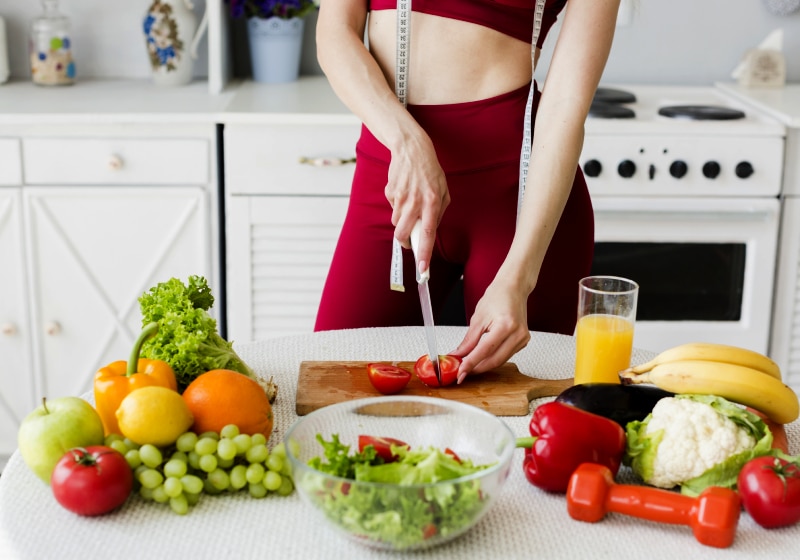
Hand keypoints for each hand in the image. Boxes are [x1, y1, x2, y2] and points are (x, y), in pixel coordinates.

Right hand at [384, 134, 449, 273]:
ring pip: (396, 222)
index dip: (425, 253)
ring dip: (402, 221)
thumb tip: (430, 231)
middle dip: (404, 241)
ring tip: (410, 205)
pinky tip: (404, 191)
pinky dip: (398, 205)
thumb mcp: (444, 190)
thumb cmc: (431, 171)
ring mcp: (400, 197)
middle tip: (408, 241)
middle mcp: (415, 201)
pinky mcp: (389, 192)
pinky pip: (392, 208)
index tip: (422, 269)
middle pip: (403, 233)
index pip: (428, 233)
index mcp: (432, 202)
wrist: (411, 149)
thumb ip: (439, 212)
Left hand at [453, 279, 531, 381]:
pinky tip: (483, 358)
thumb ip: (469, 340)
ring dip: (484, 365)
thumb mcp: (478, 318)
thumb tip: (459, 355)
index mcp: (506, 325)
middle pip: (495, 360)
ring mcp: (523, 338)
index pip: (485, 350)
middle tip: (462, 373)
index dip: (471, 363)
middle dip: (477, 368)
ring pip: (501, 360)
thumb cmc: (497, 297)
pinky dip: (493, 358)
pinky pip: (506, 355)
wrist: (513, 288)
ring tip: (469, 365)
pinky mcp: (524, 342)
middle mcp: (518, 333)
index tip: (460, 373)